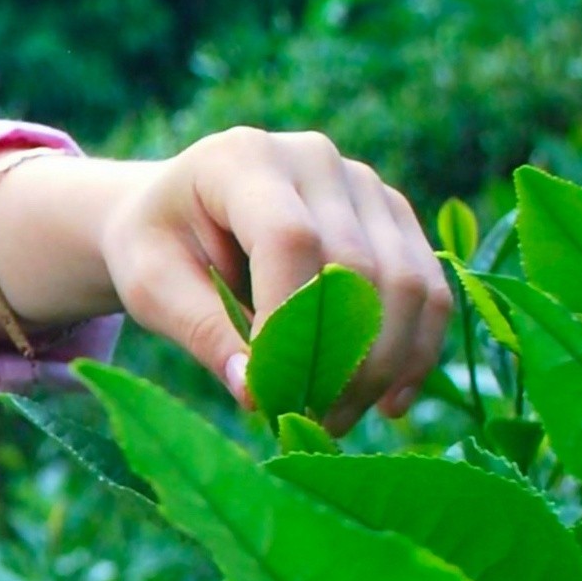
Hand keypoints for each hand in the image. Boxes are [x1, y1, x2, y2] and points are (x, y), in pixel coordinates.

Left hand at [0, 129, 453, 432]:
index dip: (289, 321)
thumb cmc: (158, 247)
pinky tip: (388, 402)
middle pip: (356, 265)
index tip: (269, 391)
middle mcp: (315, 159)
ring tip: (338, 420)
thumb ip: (200, 330)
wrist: (181, 213)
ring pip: (406, 281)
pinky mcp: (396, 218)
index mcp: (242, 159)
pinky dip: (415, 352)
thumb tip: (256, 392)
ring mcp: (366, 185)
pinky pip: (429, 289)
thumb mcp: (152, 286)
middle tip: (306, 421)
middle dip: (335, 357)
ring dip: (380, 364)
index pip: (288, 239)